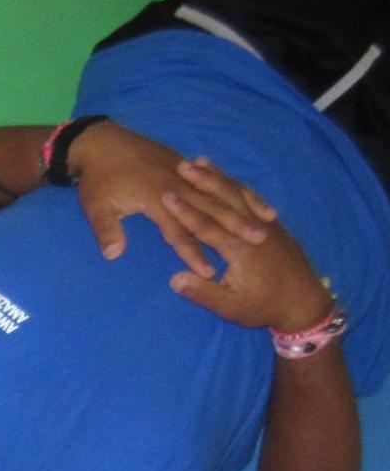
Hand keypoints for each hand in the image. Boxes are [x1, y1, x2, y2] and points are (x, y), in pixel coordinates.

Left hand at [69, 122, 275, 271]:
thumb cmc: (97, 178)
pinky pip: (216, 181)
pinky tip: (251, 198)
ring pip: (219, 194)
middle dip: (234, 229)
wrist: (102, 141)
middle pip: (210, 211)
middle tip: (259, 244)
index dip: (194, 254)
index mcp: (156, 198)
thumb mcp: (95, 206)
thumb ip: (107, 230)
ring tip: (267, 222)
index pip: (179, 232)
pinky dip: (235, 190)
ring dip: (243, 209)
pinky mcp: (185, 167)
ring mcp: (183, 174)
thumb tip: (113, 255)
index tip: (211, 273)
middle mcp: (175, 185)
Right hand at [164, 160, 333, 330]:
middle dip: (201, 182)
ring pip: (239, 194)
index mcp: (240, 250)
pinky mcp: (273, 224)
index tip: (166, 196)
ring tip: (200, 162)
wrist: (306, 302)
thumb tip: (174, 278)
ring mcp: (266, 224)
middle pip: (224, 200)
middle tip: (180, 165)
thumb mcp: (230, 308)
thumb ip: (202, 292)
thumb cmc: (264, 307)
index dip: (184, 211)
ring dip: (218, 177)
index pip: (206, 226)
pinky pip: (252, 197)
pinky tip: (227, 180)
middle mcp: (253, 230)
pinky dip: (236, 185)